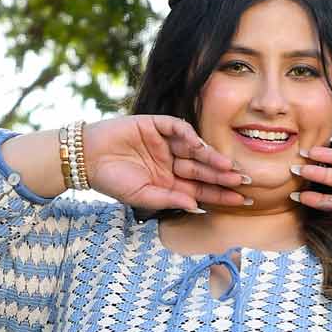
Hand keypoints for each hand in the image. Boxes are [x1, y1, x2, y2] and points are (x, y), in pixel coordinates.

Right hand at [82, 115, 251, 213]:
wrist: (86, 158)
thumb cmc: (112, 181)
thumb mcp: (143, 197)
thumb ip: (170, 200)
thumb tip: (198, 207)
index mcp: (170, 183)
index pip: (202, 190)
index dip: (221, 195)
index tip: (242, 202)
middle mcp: (172, 163)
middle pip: (203, 170)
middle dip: (223, 177)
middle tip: (245, 182)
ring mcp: (165, 143)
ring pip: (195, 150)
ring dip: (211, 157)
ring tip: (228, 168)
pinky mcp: (155, 124)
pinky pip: (176, 127)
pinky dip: (188, 134)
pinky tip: (198, 145)